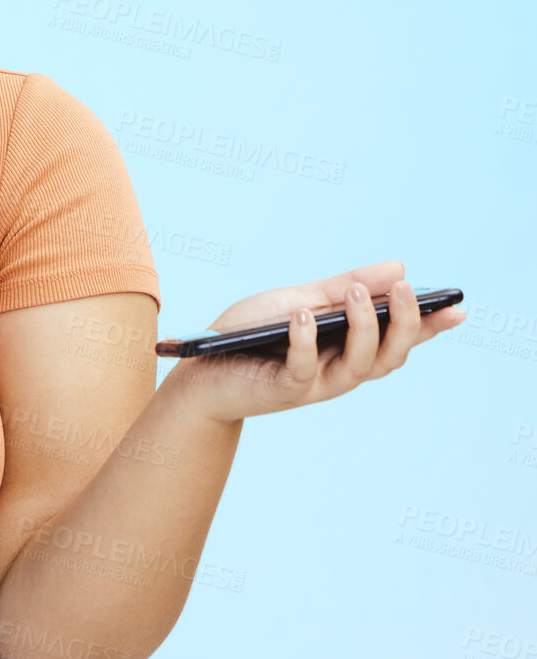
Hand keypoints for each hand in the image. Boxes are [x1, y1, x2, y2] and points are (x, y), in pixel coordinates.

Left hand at [160, 260, 466, 423]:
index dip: (431, 327)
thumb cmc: (249, 334)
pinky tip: (304, 316)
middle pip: (390, 357)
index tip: (458, 306)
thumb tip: (398, 267)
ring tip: (355, 293)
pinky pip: (304, 370)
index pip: (399, 339)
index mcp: (348, 347)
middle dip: (404, 324)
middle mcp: (340, 369)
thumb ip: (342, 287)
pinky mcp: (284, 390)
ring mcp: (315, 383)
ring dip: (363, 328)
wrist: (200, 369)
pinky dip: (306, 342)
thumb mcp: (296, 300)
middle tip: (406, 290)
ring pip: (359, 366)